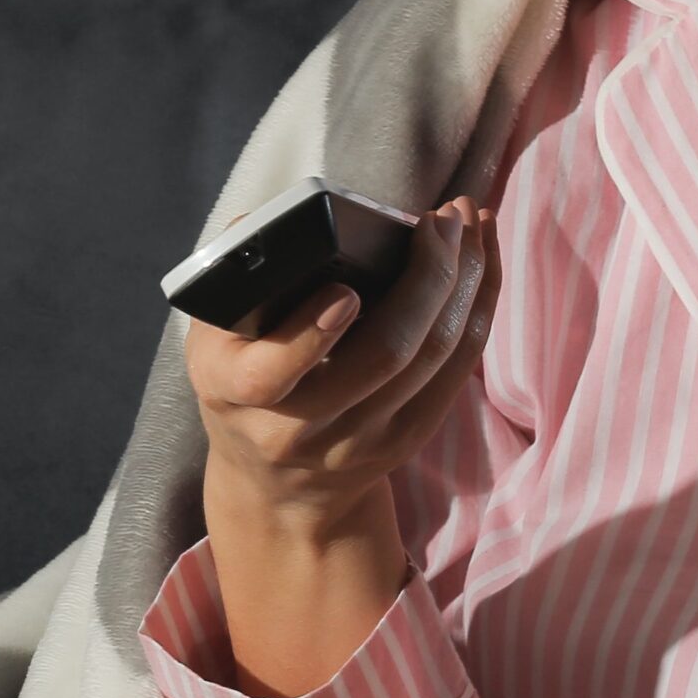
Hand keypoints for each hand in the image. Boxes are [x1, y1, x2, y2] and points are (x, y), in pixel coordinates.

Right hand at [185, 194, 497, 535]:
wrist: (277, 483)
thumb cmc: (243, 377)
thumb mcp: (215, 335)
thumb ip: (240, 276)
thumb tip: (290, 214)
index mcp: (236, 391)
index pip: (271, 372)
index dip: (312, 332)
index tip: (345, 289)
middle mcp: (299, 428)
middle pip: (384, 355)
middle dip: (425, 278)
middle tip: (441, 218)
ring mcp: (361, 441)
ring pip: (434, 355)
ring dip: (465, 279)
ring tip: (469, 221)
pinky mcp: (408, 438)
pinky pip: (459, 367)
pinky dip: (479, 305)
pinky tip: (482, 258)